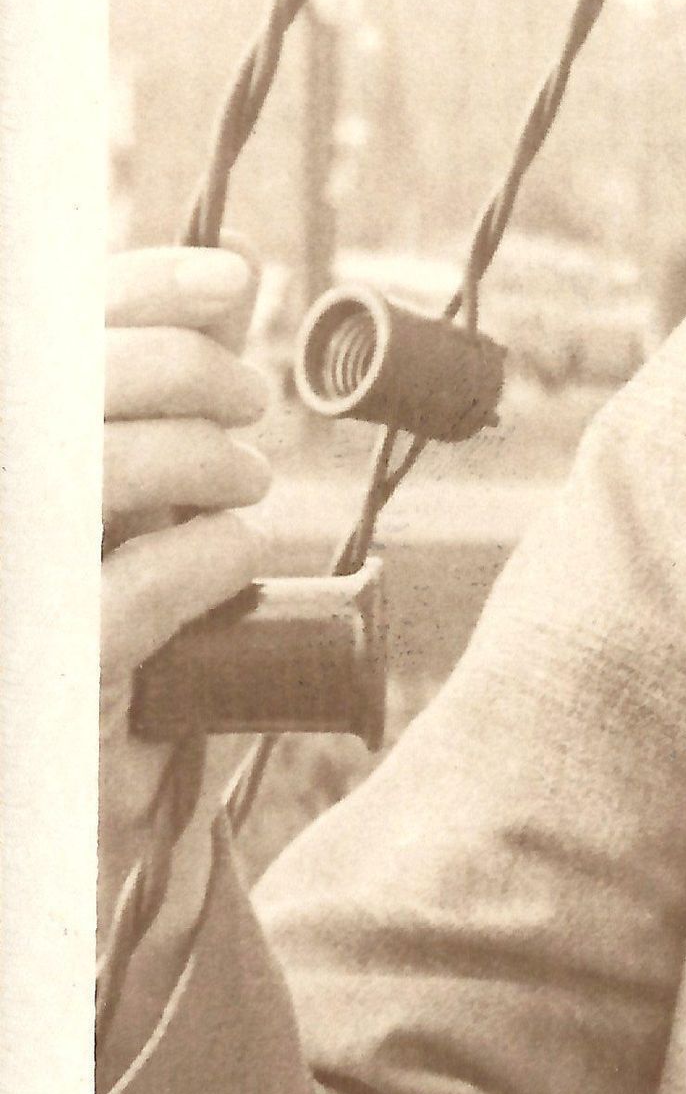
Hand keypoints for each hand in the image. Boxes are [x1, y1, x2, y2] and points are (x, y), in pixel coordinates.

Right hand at [99, 245, 271, 983]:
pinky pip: (133, 588)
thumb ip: (152, 404)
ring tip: (247, 483)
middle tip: (253, 403)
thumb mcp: (118, 502)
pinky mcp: (46, 669)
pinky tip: (231, 555)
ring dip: (202, 461)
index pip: (43, 333)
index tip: (234, 279)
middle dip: (186, 372)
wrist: (62, 814)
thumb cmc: (91, 626)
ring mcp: (12, 582)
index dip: (140, 287)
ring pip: (100, 475)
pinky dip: (203, 556)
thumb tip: (231, 286)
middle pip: (73, 388)